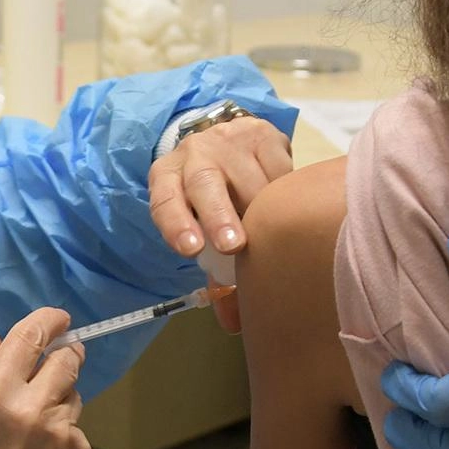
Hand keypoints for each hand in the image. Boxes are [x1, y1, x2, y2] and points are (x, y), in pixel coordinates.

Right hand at [0, 308, 92, 448]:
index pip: (32, 335)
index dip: (50, 319)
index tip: (60, 318)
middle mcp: (30, 409)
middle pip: (68, 360)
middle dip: (63, 358)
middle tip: (52, 368)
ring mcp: (61, 435)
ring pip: (73, 397)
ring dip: (59, 404)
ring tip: (31, 436)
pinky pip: (77, 433)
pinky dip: (63, 439)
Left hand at [148, 116, 291, 258]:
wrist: (228, 140)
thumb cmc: (210, 193)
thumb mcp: (198, 216)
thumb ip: (209, 258)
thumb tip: (230, 315)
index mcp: (168, 176)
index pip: (164, 200)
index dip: (175, 224)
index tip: (192, 249)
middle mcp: (193, 153)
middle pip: (203, 184)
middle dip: (218, 216)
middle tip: (233, 245)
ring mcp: (227, 140)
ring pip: (249, 181)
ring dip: (263, 212)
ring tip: (270, 230)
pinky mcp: (261, 133)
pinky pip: (279, 169)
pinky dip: (284, 193)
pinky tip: (284, 203)